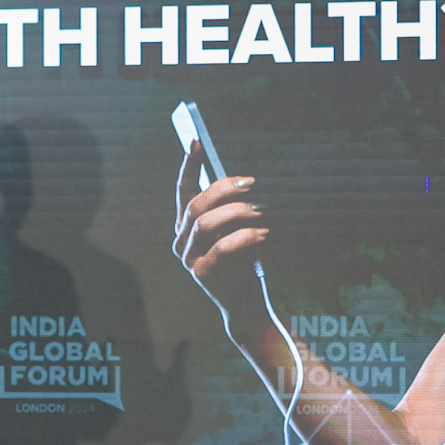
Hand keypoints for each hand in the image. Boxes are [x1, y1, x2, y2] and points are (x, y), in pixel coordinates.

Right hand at [172, 142, 266, 304]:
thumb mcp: (237, 229)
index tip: (196, 142)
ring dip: (236, 212)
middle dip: (223, 188)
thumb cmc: (244, 261)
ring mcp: (188, 256)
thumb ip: (232, 208)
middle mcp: (181, 238)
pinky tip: (263, 234)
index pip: (183, 190)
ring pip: (205, 223)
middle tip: (251, 183)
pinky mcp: (201, 272)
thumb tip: (242, 180)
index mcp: (187, 225)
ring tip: (262, 211)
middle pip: (196, 204)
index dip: (189, 165)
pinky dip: (244, 237)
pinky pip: (221, 248)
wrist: (246, 302)